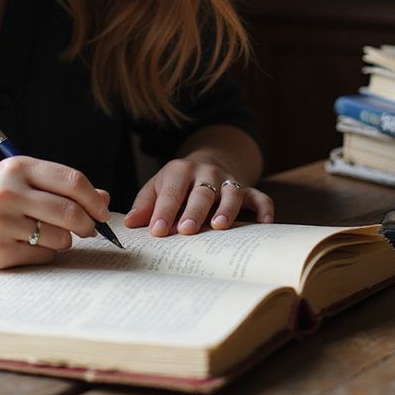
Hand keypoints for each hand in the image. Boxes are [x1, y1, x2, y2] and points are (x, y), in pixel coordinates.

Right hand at [0, 157, 111, 269]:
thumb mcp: (15, 180)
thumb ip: (56, 185)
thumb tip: (103, 197)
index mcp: (17, 167)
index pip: (72, 180)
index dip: (94, 198)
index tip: (103, 211)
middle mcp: (8, 191)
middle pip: (70, 211)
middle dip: (87, 224)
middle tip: (89, 230)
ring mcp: (0, 222)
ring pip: (59, 237)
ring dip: (64, 241)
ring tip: (49, 236)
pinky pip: (41, 256)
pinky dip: (45, 254)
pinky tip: (29, 246)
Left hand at [124, 157, 273, 236]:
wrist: (208, 163)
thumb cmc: (177, 183)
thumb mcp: (158, 186)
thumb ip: (145, 205)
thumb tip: (130, 223)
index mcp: (180, 171)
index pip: (171, 192)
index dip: (163, 212)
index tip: (157, 231)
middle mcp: (206, 173)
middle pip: (201, 192)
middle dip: (193, 211)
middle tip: (187, 230)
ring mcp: (228, 181)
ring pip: (231, 193)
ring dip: (226, 209)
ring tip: (219, 227)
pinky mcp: (247, 190)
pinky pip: (260, 197)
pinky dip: (264, 209)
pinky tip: (265, 224)